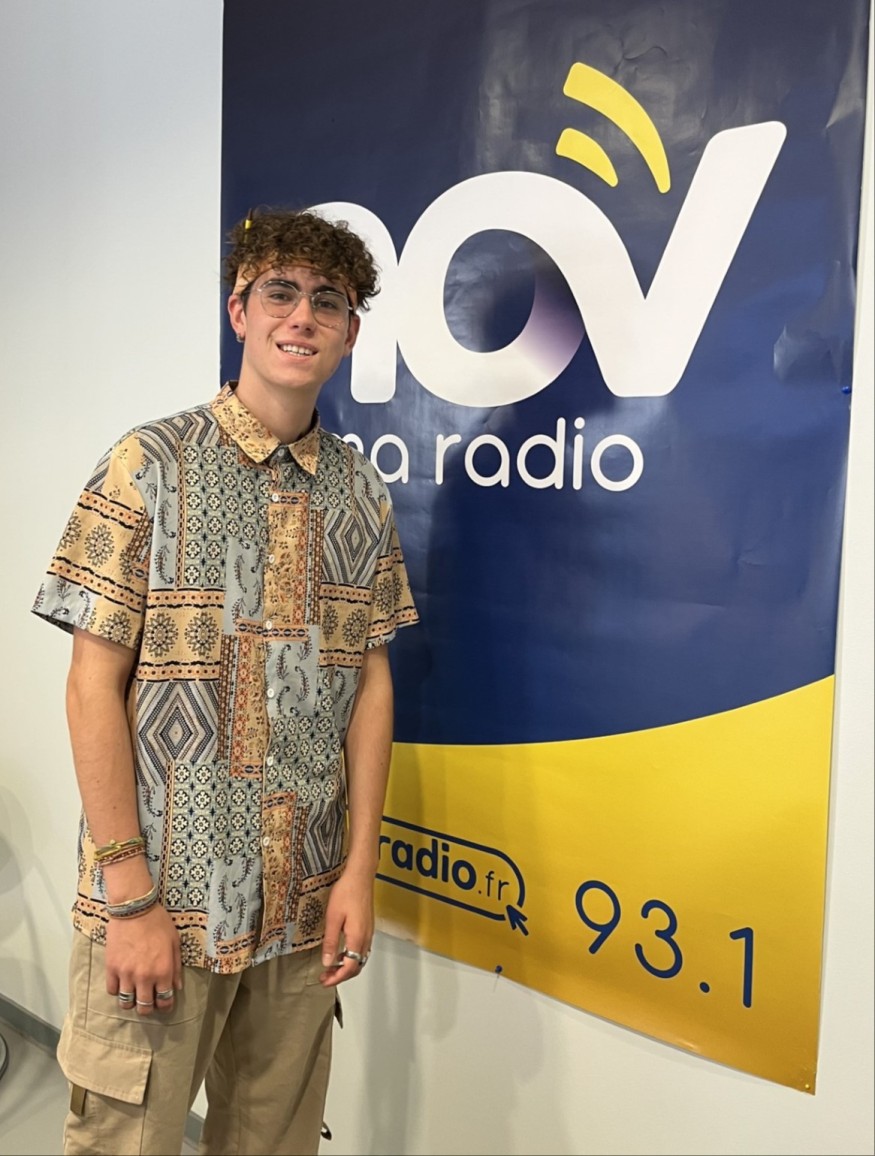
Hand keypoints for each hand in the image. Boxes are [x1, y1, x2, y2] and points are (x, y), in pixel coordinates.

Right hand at [105, 904, 182, 1015]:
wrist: (134, 909)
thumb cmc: (158, 922)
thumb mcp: (174, 942)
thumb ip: (176, 967)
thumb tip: (176, 987)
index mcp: (163, 971)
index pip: (164, 1001)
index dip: (165, 1006)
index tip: (164, 1003)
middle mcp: (144, 977)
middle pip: (144, 1008)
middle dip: (148, 1008)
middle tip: (149, 1001)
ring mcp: (126, 974)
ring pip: (126, 1003)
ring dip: (131, 1002)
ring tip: (134, 994)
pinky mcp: (111, 969)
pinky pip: (112, 991)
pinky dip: (117, 990)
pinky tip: (122, 983)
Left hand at [319, 869, 373, 987]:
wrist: (360, 876)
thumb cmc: (346, 892)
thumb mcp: (333, 918)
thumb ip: (331, 942)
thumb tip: (328, 962)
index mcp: (357, 938)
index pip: (350, 967)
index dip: (337, 978)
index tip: (325, 981)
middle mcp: (366, 938)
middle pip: (357, 966)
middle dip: (341, 975)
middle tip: (325, 977)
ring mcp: (369, 932)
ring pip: (360, 958)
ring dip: (346, 966)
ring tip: (331, 967)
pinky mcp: (368, 927)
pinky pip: (361, 949)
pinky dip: (351, 957)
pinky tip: (341, 952)